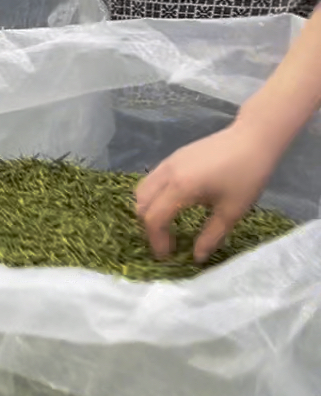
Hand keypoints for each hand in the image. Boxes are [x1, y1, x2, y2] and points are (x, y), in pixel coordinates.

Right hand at [134, 121, 281, 263]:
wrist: (254, 138)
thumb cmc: (246, 175)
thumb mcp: (232, 211)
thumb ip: (211, 236)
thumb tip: (196, 257)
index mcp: (181, 187)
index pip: (154, 219)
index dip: (156, 241)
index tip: (168, 256)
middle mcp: (168, 173)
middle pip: (142, 203)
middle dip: (149, 227)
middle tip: (167, 242)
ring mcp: (169, 161)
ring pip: (143, 189)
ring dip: (149, 209)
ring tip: (168, 224)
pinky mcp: (175, 156)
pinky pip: (153, 179)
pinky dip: (155, 196)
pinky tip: (175, 203)